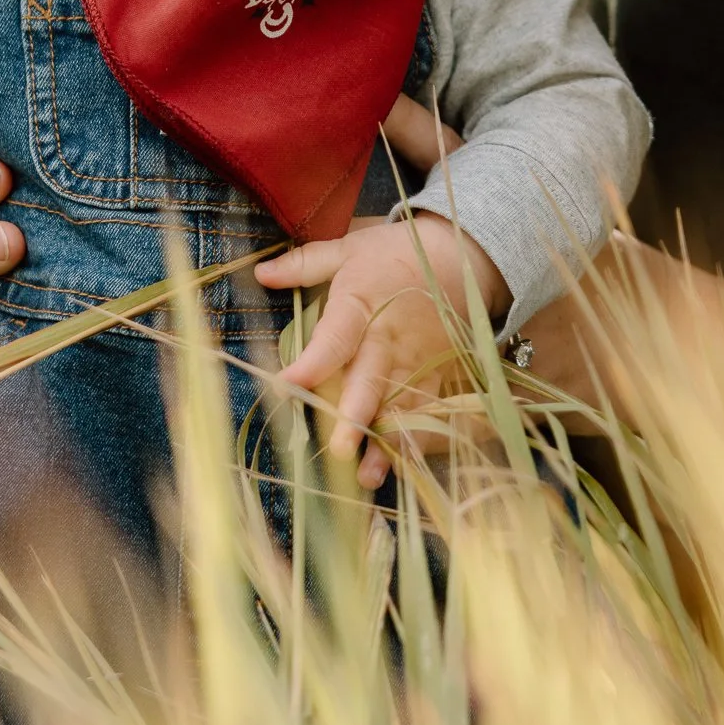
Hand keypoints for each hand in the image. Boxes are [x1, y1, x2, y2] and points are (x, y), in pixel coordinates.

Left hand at [255, 212, 504, 490]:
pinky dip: (417, 439)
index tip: (287, 385)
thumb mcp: (349, 248)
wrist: (463, 255)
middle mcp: (389, 338)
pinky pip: (428, 410)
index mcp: (361, 303)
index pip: (335, 338)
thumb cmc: (395, 253)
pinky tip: (404, 468)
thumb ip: (305, 264)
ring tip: (367, 476)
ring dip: (385, 441)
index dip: (313, 363)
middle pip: (371, 380)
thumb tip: (261, 271)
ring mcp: (417, 360)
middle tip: (339, 448)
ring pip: (400, 405)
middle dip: (355, 416)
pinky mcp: (439, 374)